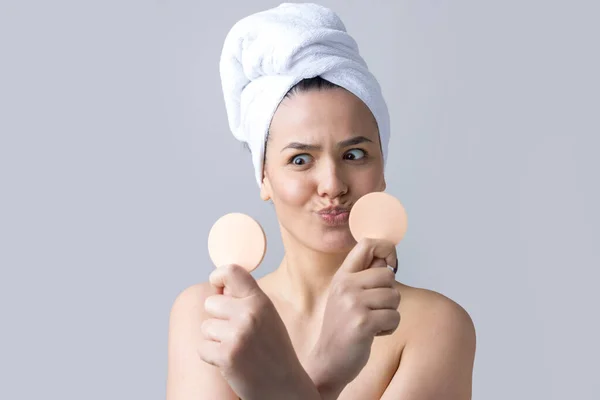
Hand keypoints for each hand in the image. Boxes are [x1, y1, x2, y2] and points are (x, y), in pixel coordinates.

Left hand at [199, 264, 317, 399]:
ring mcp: (237, 334)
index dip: (218, 276)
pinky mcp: (226, 355)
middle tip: (237, 334)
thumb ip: (247, 300)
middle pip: (210, 302)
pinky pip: (202, 347)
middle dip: (218, 318)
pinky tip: (231, 362)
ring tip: (238, 350)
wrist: (284, 387)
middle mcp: (249, 313)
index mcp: (260, 301)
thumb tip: (219, 286)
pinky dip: (212, 357)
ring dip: (215, 339)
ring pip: (205, 326)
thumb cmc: (274, 352)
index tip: (218, 285)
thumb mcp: (268, 317)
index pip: (231, 271)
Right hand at [307, 238, 400, 396]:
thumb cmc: (343, 328)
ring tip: (372, 322)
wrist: (328, 361)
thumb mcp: (347, 296)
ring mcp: (353, 303)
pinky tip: (373, 333)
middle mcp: (345, 285)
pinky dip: (389, 328)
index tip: (391, 264)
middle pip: (388, 274)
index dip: (386, 249)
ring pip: (394, 297)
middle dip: (389, 294)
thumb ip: (365, 277)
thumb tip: (388, 259)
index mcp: (342, 276)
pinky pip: (394, 317)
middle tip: (375, 309)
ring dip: (390, 313)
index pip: (367, 244)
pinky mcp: (362, 322)